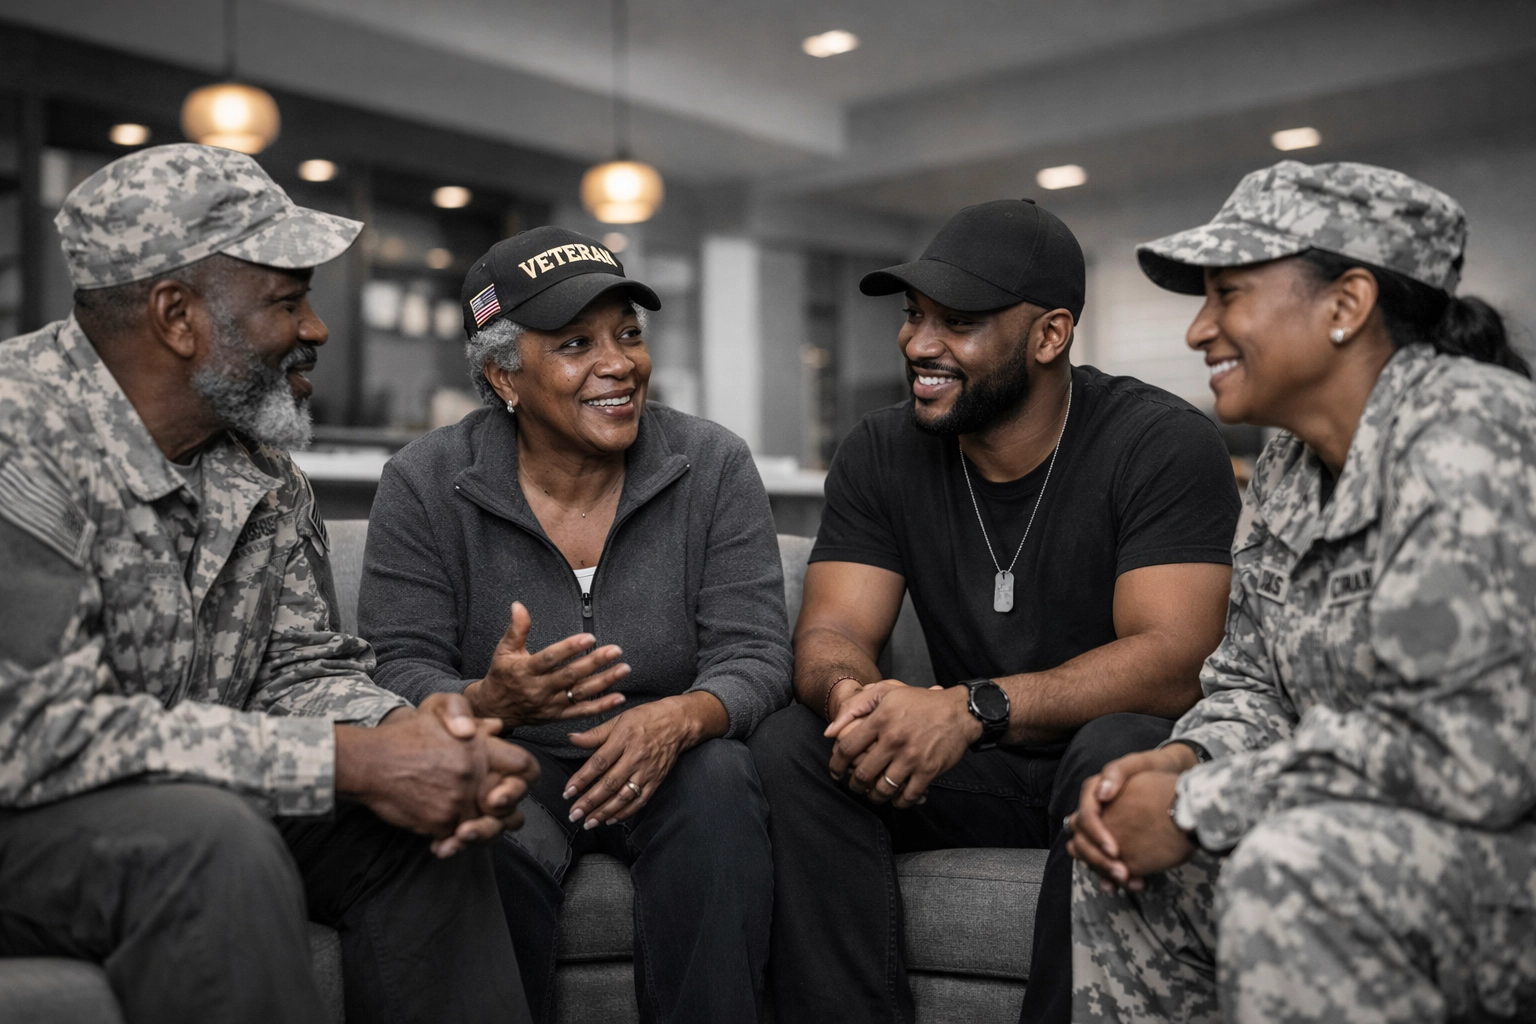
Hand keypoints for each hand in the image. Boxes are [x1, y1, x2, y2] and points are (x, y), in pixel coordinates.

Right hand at [337, 693, 539, 855]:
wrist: (369, 762)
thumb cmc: (406, 737)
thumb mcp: (439, 715)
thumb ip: (471, 720)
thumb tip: (497, 728)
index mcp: (480, 748)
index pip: (526, 766)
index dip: (523, 778)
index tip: (510, 784)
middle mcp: (474, 775)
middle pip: (510, 804)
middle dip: (503, 811)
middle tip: (490, 811)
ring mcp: (458, 801)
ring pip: (487, 827)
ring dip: (480, 831)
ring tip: (466, 828)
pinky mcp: (440, 823)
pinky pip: (458, 839)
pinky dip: (453, 842)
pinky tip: (444, 839)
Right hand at [465, 601, 629, 726]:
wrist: (494, 710)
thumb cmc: (501, 676)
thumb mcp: (504, 651)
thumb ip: (516, 629)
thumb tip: (518, 605)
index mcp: (526, 670)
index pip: (550, 658)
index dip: (570, 648)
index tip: (589, 638)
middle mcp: (539, 689)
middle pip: (570, 675)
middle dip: (594, 662)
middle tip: (615, 650)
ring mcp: (549, 704)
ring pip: (579, 693)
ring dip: (604, 682)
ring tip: (623, 669)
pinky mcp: (557, 716)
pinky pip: (581, 712)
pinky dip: (601, 706)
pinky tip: (618, 697)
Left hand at [563, 691, 726, 827]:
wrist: (678, 722)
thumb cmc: (646, 718)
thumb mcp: (619, 719)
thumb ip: (595, 734)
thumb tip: (571, 738)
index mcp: (624, 739)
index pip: (599, 763)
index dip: (582, 779)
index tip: (568, 792)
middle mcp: (636, 757)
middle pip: (610, 783)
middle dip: (590, 802)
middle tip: (573, 814)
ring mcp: (647, 771)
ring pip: (624, 796)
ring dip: (605, 812)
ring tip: (589, 822)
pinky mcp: (656, 781)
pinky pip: (640, 801)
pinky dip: (625, 812)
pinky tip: (611, 820)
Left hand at [829, 684, 980, 807]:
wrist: (959, 712)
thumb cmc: (919, 701)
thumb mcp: (886, 691)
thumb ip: (854, 707)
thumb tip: (830, 732)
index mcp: (881, 719)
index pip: (847, 748)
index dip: (836, 764)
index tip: (835, 772)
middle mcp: (894, 740)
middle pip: (862, 773)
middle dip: (854, 785)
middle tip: (853, 786)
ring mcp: (912, 757)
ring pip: (883, 788)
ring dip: (874, 796)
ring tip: (872, 794)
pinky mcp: (928, 770)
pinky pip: (908, 795)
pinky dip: (899, 801)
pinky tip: (895, 798)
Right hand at [1067, 745, 1195, 888]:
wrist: (1177, 781)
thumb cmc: (1155, 769)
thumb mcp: (1138, 764)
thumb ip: (1117, 772)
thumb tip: (1101, 793)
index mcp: (1093, 794)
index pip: (1085, 819)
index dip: (1096, 835)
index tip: (1115, 850)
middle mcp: (1095, 814)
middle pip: (1080, 841)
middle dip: (1098, 860)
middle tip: (1122, 873)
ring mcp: (1105, 830)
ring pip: (1090, 855)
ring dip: (1105, 872)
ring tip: (1130, 882)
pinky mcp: (1119, 842)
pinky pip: (1108, 862)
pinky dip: (1116, 876)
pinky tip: (1136, 884)